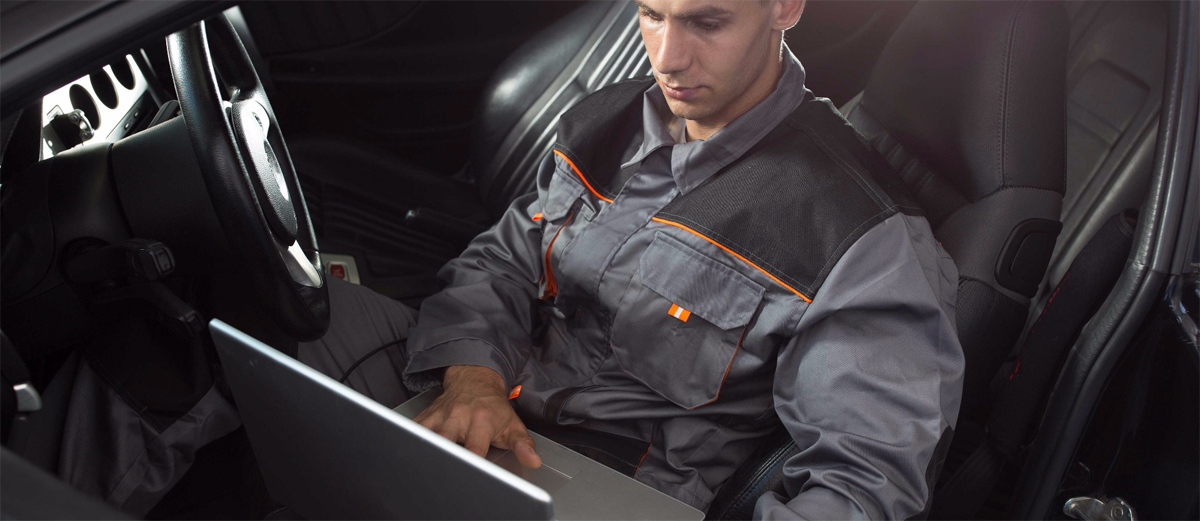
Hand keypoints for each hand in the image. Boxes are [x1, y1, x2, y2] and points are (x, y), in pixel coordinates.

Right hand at [413, 365, 541, 467]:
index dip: (472, 462)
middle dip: (442, 455)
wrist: (475, 380)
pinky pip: (412, 428)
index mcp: (481, 420)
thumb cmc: (493, 406)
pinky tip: (408, 449)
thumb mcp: (512, 424)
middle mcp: (458, 416)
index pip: (474, 448)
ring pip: (424, 433)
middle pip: (444, 440)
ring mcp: (440, 415)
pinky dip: (409, 438)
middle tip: (442, 469)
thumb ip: (523, 445)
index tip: (471, 473)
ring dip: (423, 447)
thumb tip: (533, 460)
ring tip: (422, 461)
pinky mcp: (426, 415)